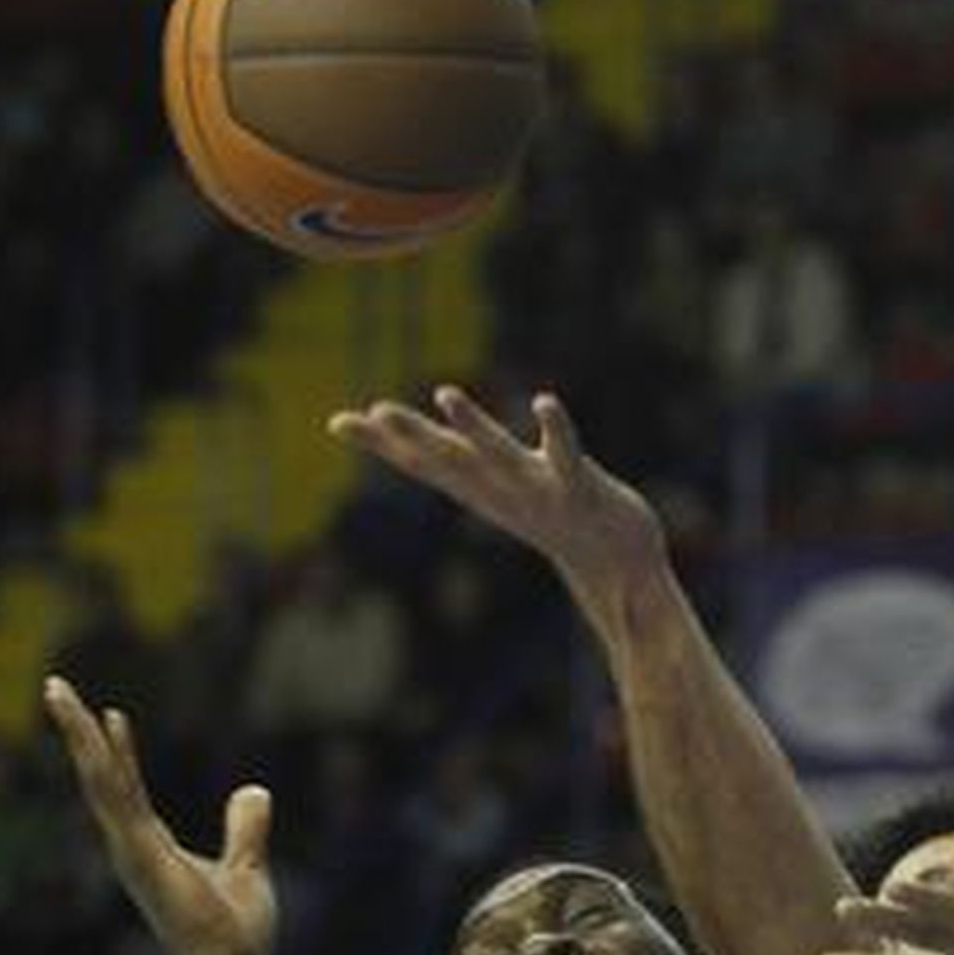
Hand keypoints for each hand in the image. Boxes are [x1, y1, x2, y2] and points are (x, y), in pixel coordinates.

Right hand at [45, 676, 274, 954]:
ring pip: (98, 777)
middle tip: (55, 686)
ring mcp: (131, 847)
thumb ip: (245, 829)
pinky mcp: (139, 852)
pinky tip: (102, 723)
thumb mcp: (246, 864)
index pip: (127, 789)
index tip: (110, 715)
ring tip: (58, 689)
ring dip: (78, 732)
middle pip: (99, 776)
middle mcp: (132, 844)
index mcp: (152, 847)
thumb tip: (255, 791)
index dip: (117, 752)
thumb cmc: (235, 929)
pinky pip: (118, 794)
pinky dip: (108, 758)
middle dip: (77, 731)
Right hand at [328, 388, 664, 614]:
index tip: (336, 422)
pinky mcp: (580, 489)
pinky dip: (556, 430)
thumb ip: (461, 464)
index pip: (423, 463)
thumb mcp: (500, 491)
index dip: (382, 444)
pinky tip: (544, 401)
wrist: (617, 562)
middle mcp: (502, 492)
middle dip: (413, 437)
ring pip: (500, 456)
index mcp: (481, 491)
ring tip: (445, 392)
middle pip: (450, 460)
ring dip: (474, 428)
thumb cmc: (556, 518)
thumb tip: (427, 442)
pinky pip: (566, 455)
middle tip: (374, 411)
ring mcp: (540, 492)